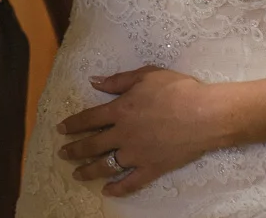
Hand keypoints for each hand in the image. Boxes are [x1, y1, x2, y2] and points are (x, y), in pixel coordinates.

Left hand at [55, 67, 231, 196]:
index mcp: (119, 110)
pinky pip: (130, 182)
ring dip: (88, 171)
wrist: (204, 115)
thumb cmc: (177, 89)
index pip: (88, 118)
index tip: (60, 129)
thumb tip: (94, 81)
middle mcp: (123, 135)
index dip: (72, 124)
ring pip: (106, 166)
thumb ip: (118, 81)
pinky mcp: (152, 169)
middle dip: (74, 150)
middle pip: (92, 145)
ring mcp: (136, 154)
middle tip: (62, 154)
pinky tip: (107, 191)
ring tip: (76, 174)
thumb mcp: (146, 75)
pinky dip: (117, 188)